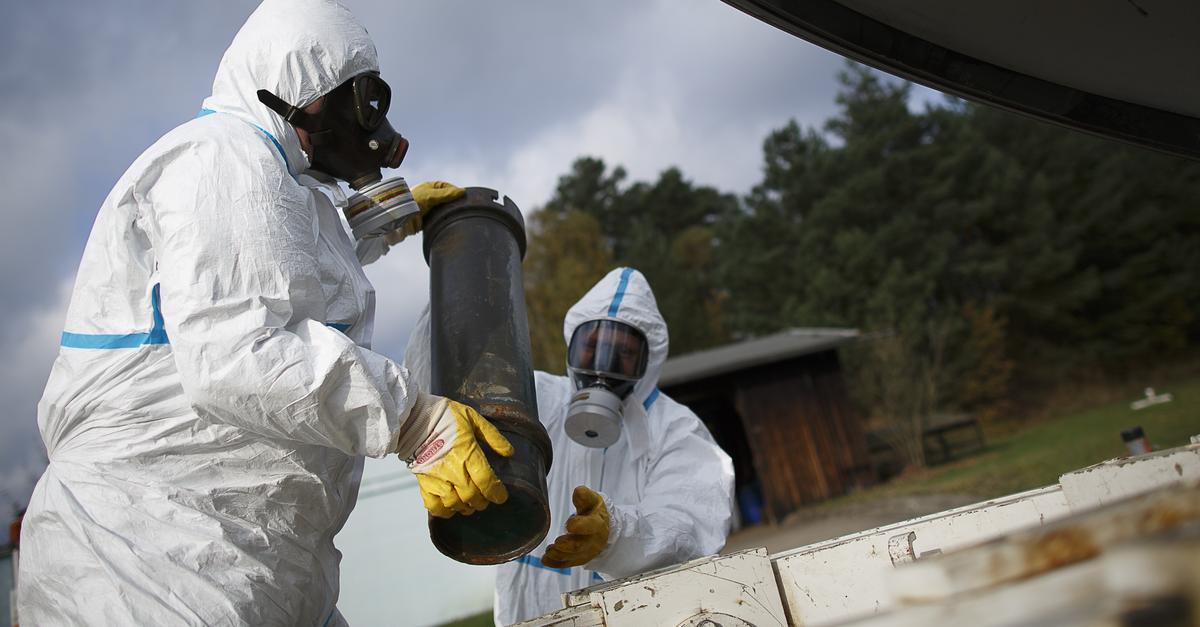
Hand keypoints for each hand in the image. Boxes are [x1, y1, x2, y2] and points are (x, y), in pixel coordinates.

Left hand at [385, 180, 465, 244]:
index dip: (454, 191)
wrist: (398, 219)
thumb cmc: (411, 202)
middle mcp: (429, 197)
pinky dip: (444, 219)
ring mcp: (428, 208)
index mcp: (429, 187)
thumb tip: (462, 192)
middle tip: (463, 206)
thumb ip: (446, 194)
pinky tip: (449, 221)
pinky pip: (439, 218)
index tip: (463, 197)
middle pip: (445, 198)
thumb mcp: (430, 196)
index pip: (446, 187)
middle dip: (453, 202)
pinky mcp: (427, 220)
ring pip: (443, 209)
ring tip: (458, 214)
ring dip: (448, 211)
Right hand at [400, 393, 513, 517]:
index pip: (486, 482)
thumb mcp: (473, 418)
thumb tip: (509, 453)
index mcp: (467, 454)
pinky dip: (445, 511)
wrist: (413, 419)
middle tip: (485, 497)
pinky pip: (434, 506)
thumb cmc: (445, 416)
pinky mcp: (423, 483)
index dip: (497, 493)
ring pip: (456, 504)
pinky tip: (451, 506)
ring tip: (470, 503)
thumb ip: (493, 436)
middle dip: (483, 501)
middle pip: (473, 497)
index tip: (501, 496)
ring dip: (466, 507)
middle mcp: (453, 471)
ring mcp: (437, 479)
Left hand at [542, 486, 609, 567]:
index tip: (570, 524)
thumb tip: (578, 490)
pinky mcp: (577, 559)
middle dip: (568, 545)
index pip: (591, 525)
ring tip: (549, 550)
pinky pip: (566, 563)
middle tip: (557, 542)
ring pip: (572, 556)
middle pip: (580, 545)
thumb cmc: (594, 511)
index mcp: (597, 523)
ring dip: (560, 554)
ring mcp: (585, 552)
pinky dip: (555, 563)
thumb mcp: (592, 501)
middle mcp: (593, 541)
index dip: (581, 526)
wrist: (603, 529)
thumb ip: (585, 497)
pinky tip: (545, 560)